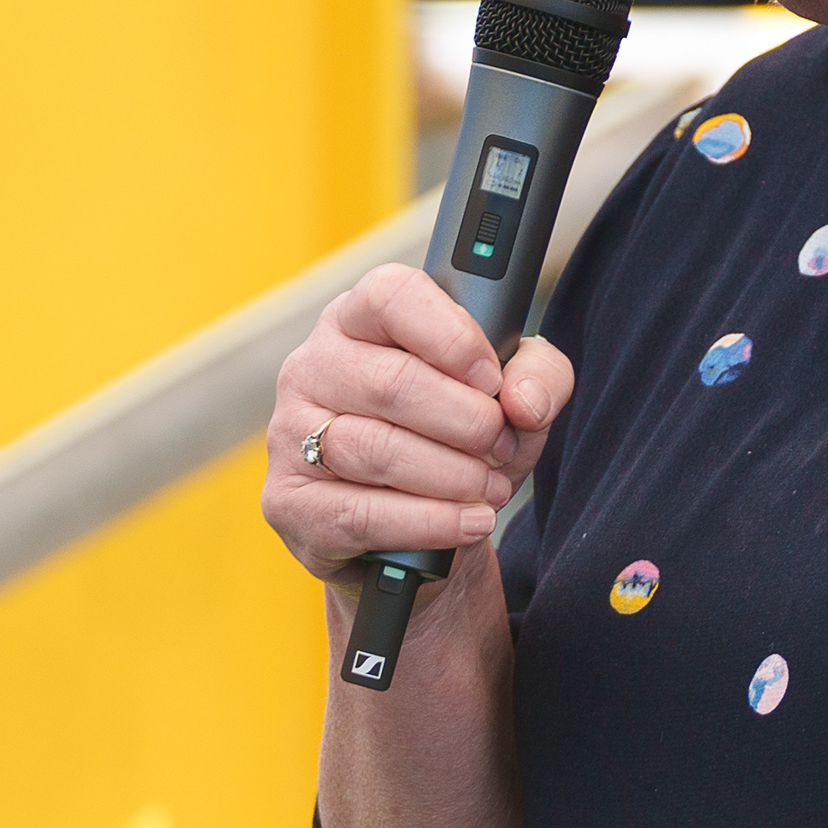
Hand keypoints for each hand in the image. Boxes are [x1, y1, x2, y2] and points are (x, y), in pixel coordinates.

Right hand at [263, 265, 571, 583]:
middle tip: (502, 445)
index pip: (391, 296)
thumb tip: (524, 401)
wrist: (412, 531)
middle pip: (391, 383)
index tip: (493, 379)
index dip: (451, 337)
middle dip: (466, 422)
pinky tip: (469, 522)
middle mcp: (312, 365)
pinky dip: (428, 522)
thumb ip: (539, 376)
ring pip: (375, 450)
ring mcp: (289, 433)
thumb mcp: (511, 398)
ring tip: (492, 488)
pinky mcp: (289, 502)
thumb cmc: (455, 441)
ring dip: (452, 476)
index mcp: (359, 318)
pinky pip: (359, 514)